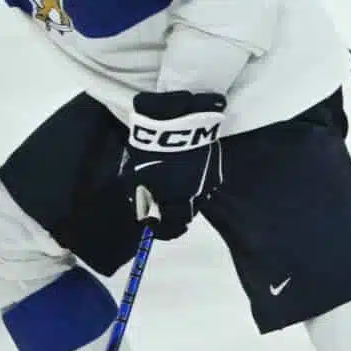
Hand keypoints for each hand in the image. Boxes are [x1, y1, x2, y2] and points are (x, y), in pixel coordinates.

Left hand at [122, 91, 224, 239]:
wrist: (175, 120)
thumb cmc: (150, 149)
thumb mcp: (135, 175)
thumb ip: (140, 196)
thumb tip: (143, 210)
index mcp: (173, 199)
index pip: (172, 227)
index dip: (164, 231)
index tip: (155, 227)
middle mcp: (195, 194)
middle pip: (188, 215)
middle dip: (176, 214)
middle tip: (164, 206)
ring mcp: (208, 180)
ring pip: (200, 198)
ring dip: (189, 196)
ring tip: (176, 184)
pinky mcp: (216, 165)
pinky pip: (208, 181)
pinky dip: (198, 180)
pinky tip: (189, 168)